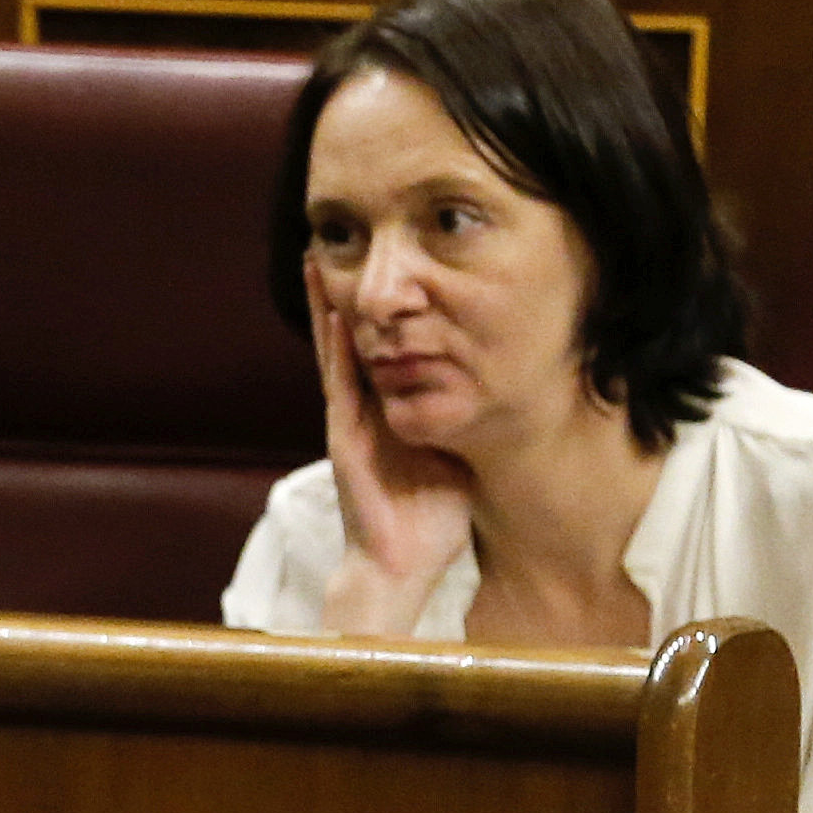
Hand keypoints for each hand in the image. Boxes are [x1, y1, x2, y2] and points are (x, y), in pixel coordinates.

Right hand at [310, 291, 473, 635]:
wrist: (403, 564)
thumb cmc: (432, 522)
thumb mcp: (457, 457)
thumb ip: (461, 423)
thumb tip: (494, 391)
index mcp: (390, 416)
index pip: (381, 354)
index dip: (378, 314)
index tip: (379, 272)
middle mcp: (364, 413)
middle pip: (348, 341)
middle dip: (341, 296)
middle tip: (333, 247)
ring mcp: (350, 422)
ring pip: (335, 352)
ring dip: (325, 307)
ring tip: (317, 264)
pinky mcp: (344, 436)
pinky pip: (340, 382)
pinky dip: (334, 347)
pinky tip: (332, 314)